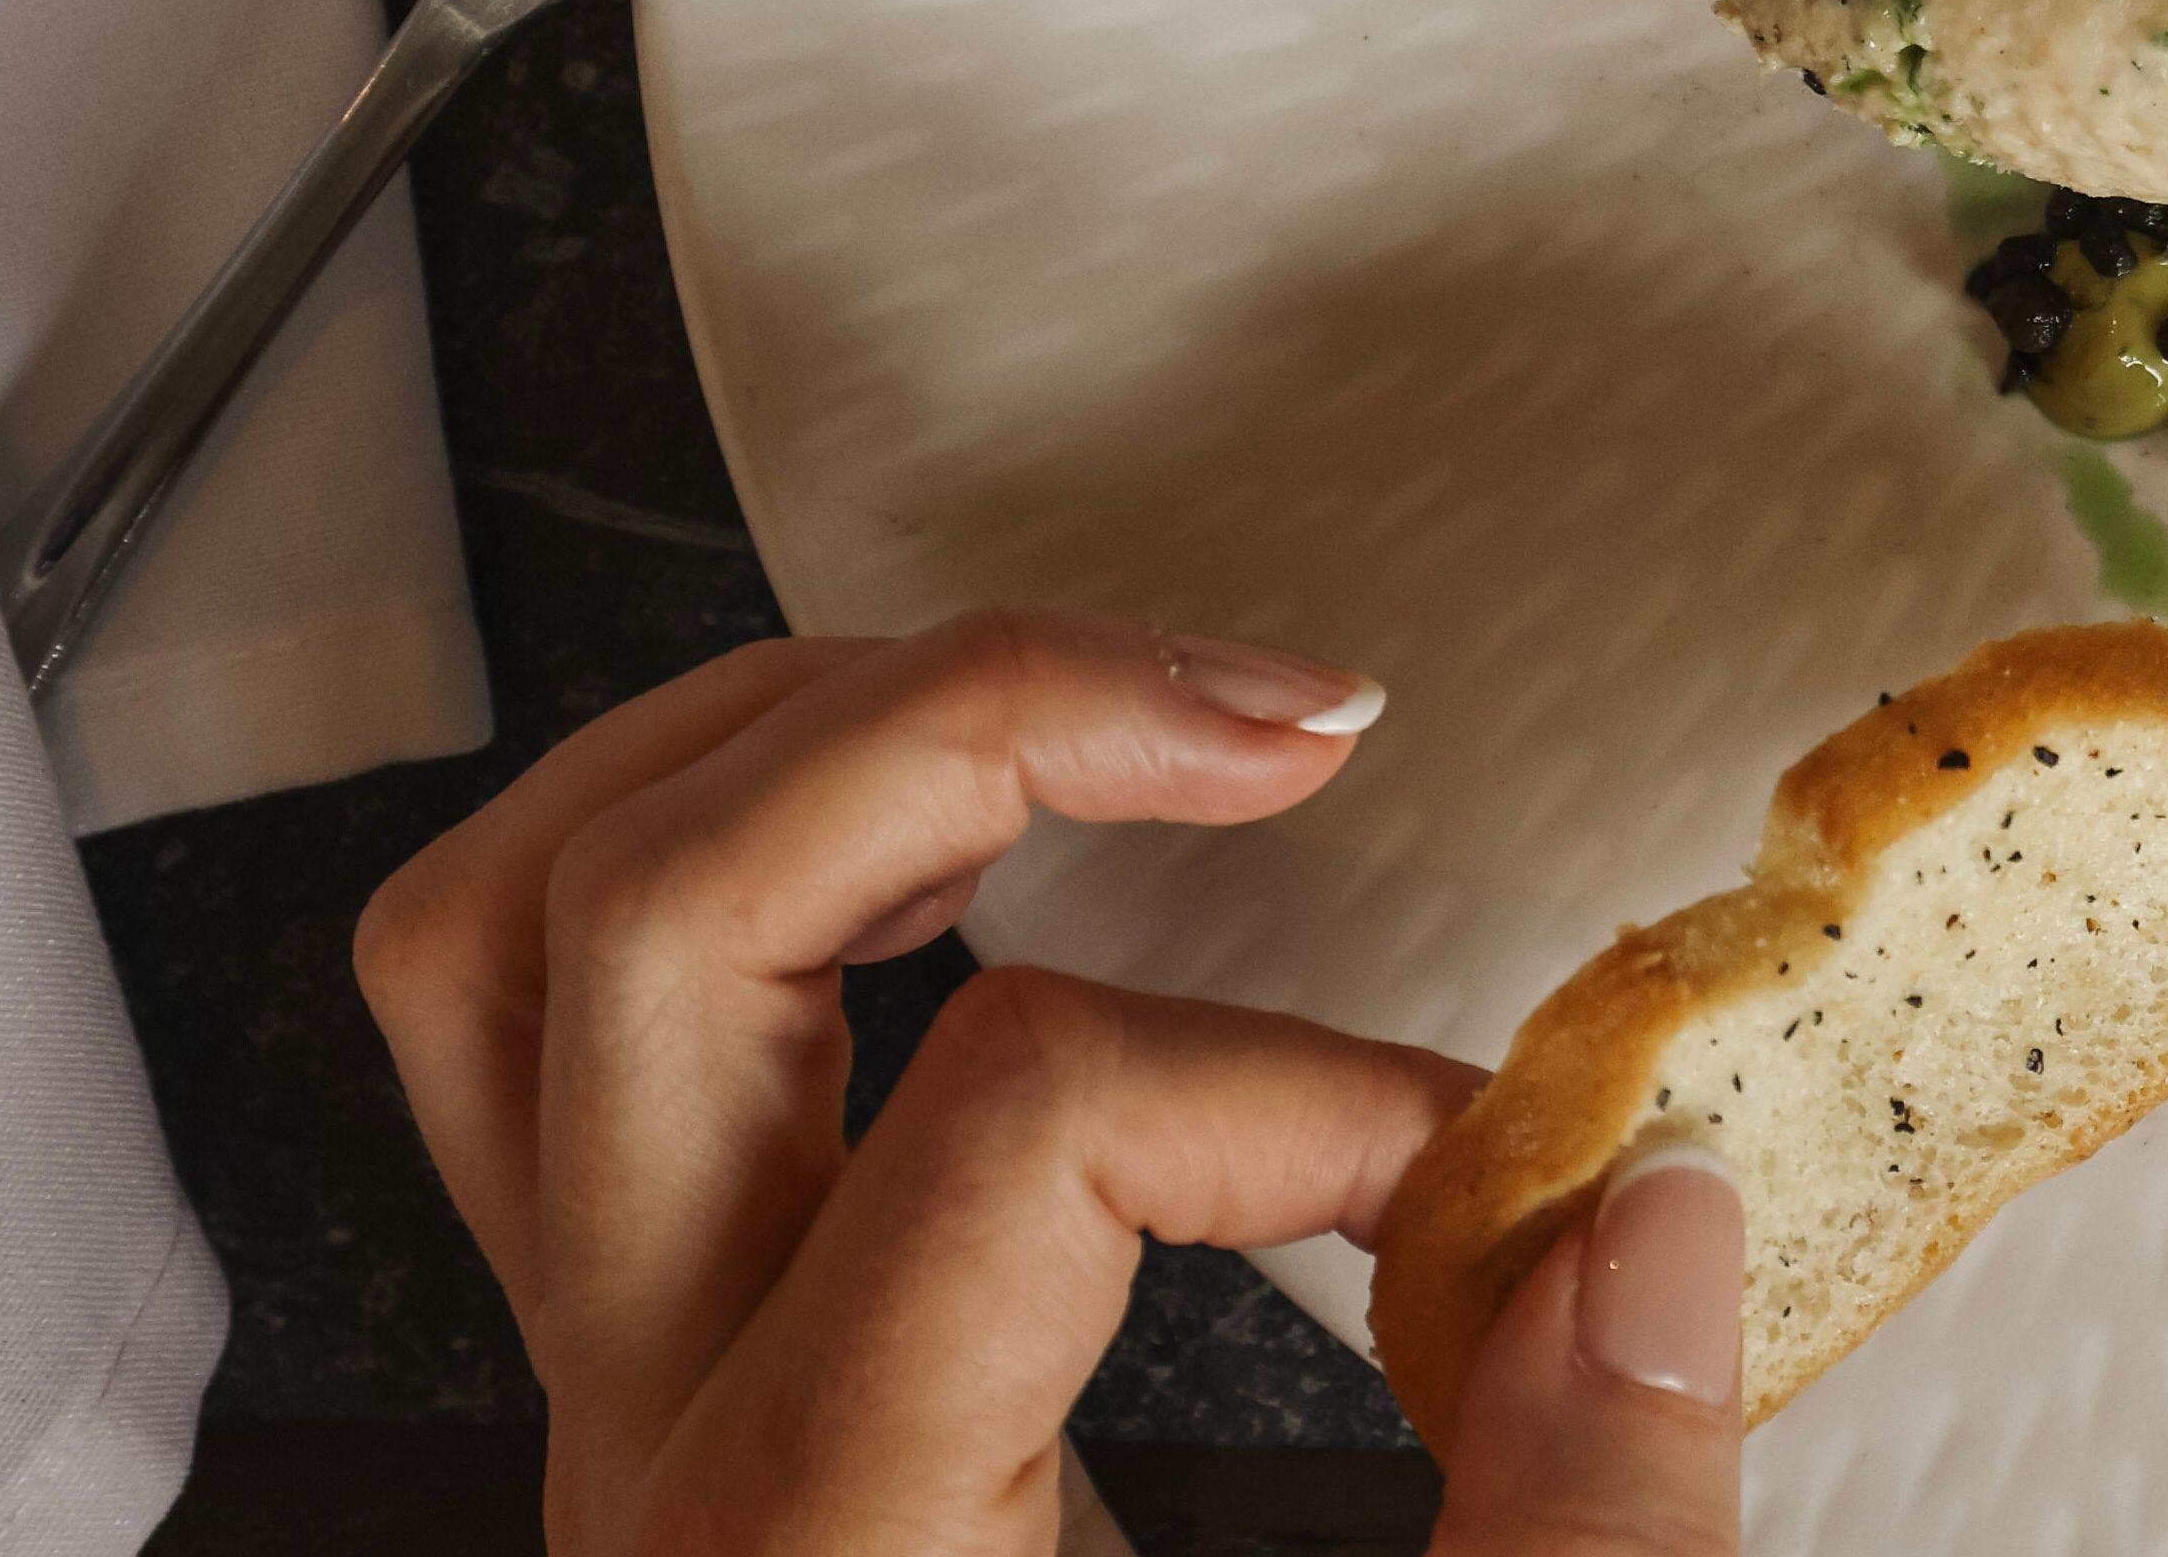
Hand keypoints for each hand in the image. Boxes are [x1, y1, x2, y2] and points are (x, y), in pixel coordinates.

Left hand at [354, 606, 1746, 1553]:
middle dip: (994, 730)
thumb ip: (1579, 1546)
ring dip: (783, 735)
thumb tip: (1650, 1227)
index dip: (1321, 1093)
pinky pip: (539, 1044)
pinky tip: (941, 848)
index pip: (1029, 1119)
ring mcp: (608, 1425)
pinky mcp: (648, 1409)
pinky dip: (718, 858)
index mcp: (821, 1556)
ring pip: (516, 937)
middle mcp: (650, 1467)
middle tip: (1283, 722)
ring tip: (1066, 696)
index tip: (1508, 1194)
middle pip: (663, 921)